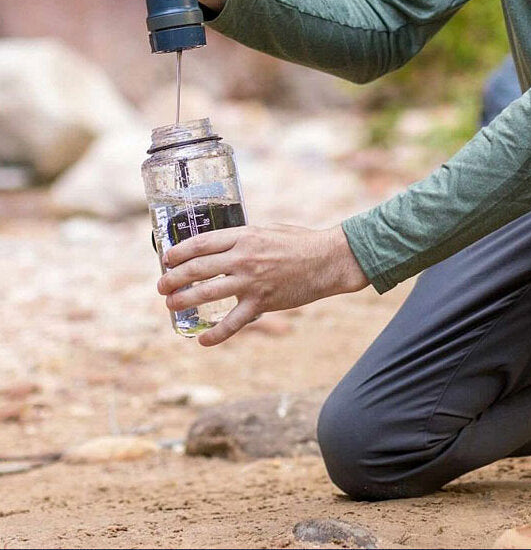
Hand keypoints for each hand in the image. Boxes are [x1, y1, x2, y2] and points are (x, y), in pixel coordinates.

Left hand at [157, 223, 369, 346]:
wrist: (328, 260)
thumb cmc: (301, 242)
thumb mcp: (269, 230)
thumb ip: (244, 239)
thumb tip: (222, 246)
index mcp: (245, 236)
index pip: (201, 243)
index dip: (178, 252)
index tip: (167, 259)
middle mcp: (244, 258)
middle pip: (197, 269)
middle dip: (173, 279)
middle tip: (162, 286)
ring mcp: (252, 281)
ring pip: (207, 294)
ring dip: (183, 301)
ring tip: (171, 305)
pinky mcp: (262, 302)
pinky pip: (233, 323)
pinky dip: (215, 334)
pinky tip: (202, 340)